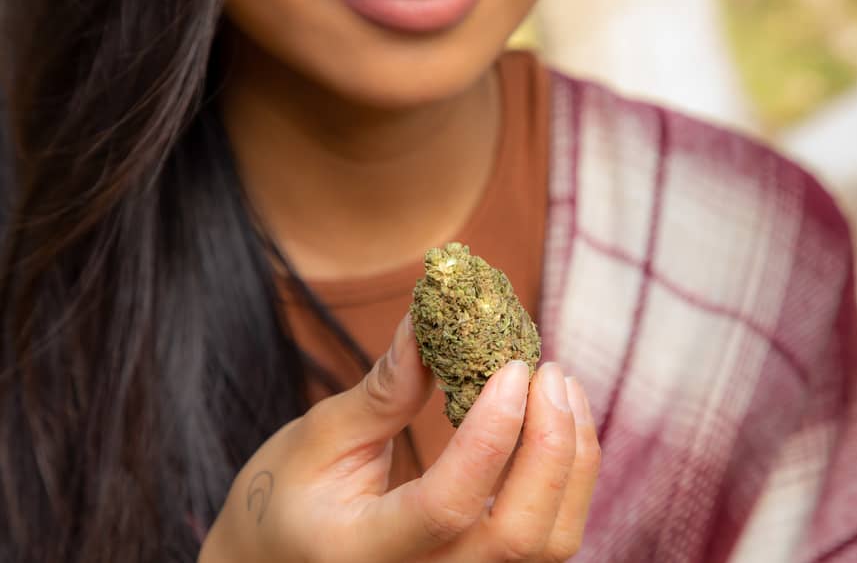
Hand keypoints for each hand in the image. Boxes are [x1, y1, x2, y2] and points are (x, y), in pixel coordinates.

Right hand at [198, 314, 600, 562]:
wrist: (279, 557)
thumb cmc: (287, 499)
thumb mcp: (318, 439)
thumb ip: (382, 392)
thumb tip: (430, 322)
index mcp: (364, 552)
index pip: (447, 506)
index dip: (491, 434)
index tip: (512, 366)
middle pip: (518, 537)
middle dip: (550, 446)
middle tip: (546, 370)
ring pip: (548, 543)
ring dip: (571, 458)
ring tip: (560, 384)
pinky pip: (547, 536)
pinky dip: (567, 477)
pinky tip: (557, 421)